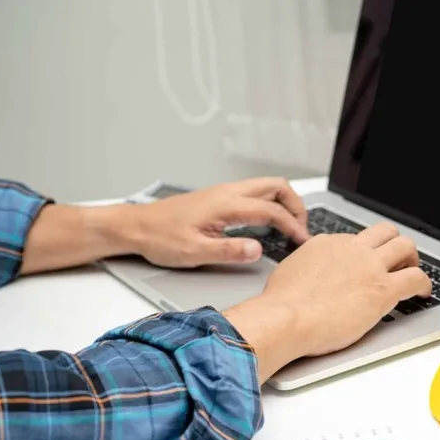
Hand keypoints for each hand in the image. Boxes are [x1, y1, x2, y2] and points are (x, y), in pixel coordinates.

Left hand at [126, 177, 310, 267]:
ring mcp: (224, 193)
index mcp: (225, 205)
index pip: (272, 211)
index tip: (302, 243)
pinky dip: (271, 204)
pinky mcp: (219, 197)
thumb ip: (228, 250)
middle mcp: (228, 193)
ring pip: (267, 187)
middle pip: (277, 187)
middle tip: (301, 230)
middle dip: (296, 206)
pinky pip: (255, 193)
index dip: (292, 227)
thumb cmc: (160, 239)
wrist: (137, 227)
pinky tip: (268, 224)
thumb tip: (257, 249)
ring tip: (290, 228)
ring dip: (284, 204)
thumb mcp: (194, 252)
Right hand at [222, 222, 431, 382]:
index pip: (355, 239)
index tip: (366, 263)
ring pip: (405, 246)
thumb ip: (306, 269)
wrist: (285, 318)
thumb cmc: (281, 306)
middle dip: (394, 244)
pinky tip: (423, 293)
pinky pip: (415, 278)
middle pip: (385, 232)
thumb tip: (306, 277)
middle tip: (398, 260)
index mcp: (327, 244)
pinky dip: (424, 284)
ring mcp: (369, 266)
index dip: (364, 252)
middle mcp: (351, 249)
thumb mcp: (289, 273)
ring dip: (412, 258)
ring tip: (413, 272)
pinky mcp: (383, 289)